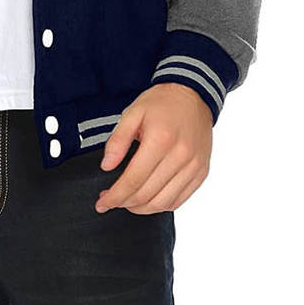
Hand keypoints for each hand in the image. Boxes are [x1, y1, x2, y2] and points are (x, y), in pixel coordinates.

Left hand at [95, 83, 211, 213]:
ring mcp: (194, 166)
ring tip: (127, 202)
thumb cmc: (160, 103)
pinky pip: (179, 200)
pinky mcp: (201, 172)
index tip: (101, 203)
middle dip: (124, 203)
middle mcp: (181, 156)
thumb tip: (106, 167)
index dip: (115, 196)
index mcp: (161, 140)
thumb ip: (117, 140)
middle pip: (147, 194)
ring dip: (141, 208)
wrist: (192, 95)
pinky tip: (147, 199)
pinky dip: (160, 205)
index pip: (133, 180)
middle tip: (110, 200)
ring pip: (163, 203)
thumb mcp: (132, 113)